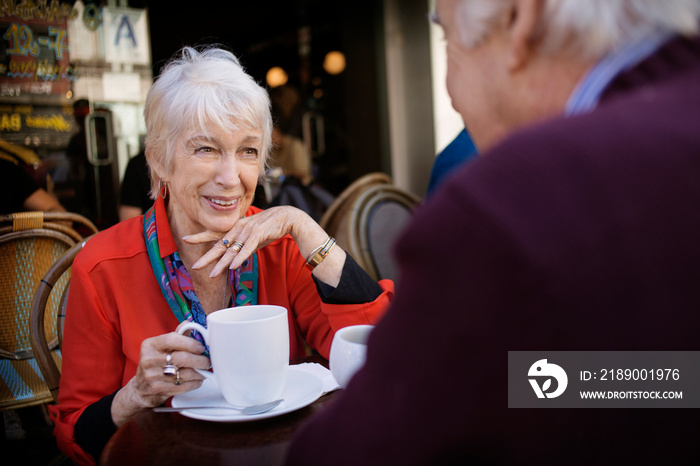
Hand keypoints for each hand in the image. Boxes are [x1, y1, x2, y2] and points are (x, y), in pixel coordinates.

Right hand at [111, 332, 208, 425]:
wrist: (142, 388)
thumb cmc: (156, 363)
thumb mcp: (162, 347)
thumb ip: (177, 336)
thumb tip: (190, 323)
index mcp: (150, 345)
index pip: (172, 339)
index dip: (190, 343)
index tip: (201, 347)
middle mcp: (149, 359)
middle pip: (181, 358)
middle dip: (200, 360)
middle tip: (207, 361)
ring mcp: (152, 376)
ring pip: (185, 374)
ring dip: (200, 373)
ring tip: (204, 371)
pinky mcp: (158, 389)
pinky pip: (183, 386)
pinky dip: (195, 383)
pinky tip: (197, 380)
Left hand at [184, 205, 344, 286]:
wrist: (287, 217)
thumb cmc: (270, 228)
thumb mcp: (253, 237)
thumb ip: (243, 246)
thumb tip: (235, 258)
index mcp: (236, 228)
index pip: (214, 233)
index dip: (200, 236)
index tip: (185, 239)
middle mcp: (238, 228)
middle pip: (219, 244)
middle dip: (207, 257)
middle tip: (196, 266)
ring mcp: (247, 230)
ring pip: (232, 250)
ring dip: (222, 263)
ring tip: (213, 274)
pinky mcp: (258, 234)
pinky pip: (247, 248)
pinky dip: (240, 257)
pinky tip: (233, 266)